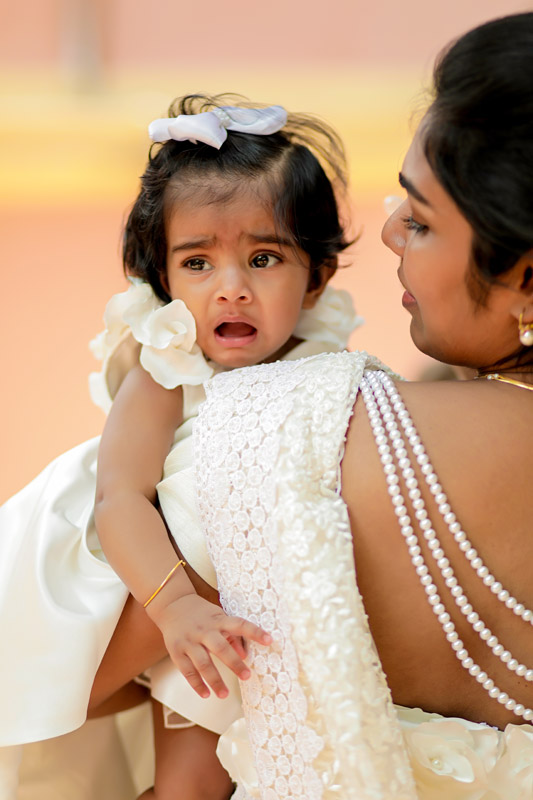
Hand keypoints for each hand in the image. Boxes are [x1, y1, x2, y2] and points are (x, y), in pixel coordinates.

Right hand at [150, 593, 271, 698]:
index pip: (240, 624)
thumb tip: (245, 655)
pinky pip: (187, 671)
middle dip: (234, 663)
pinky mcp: (176, 651)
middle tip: (247, 676)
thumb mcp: (218, 618)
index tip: (270, 640)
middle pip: (220, 648)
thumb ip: (232, 635)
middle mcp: (204, 630)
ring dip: (214, 680)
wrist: (172, 605)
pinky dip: (196, 684)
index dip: (255, 632)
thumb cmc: (203, 614)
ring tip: (224, 695)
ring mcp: (189, 641)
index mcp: (218, 620)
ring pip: (203, 663)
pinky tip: (206, 694)